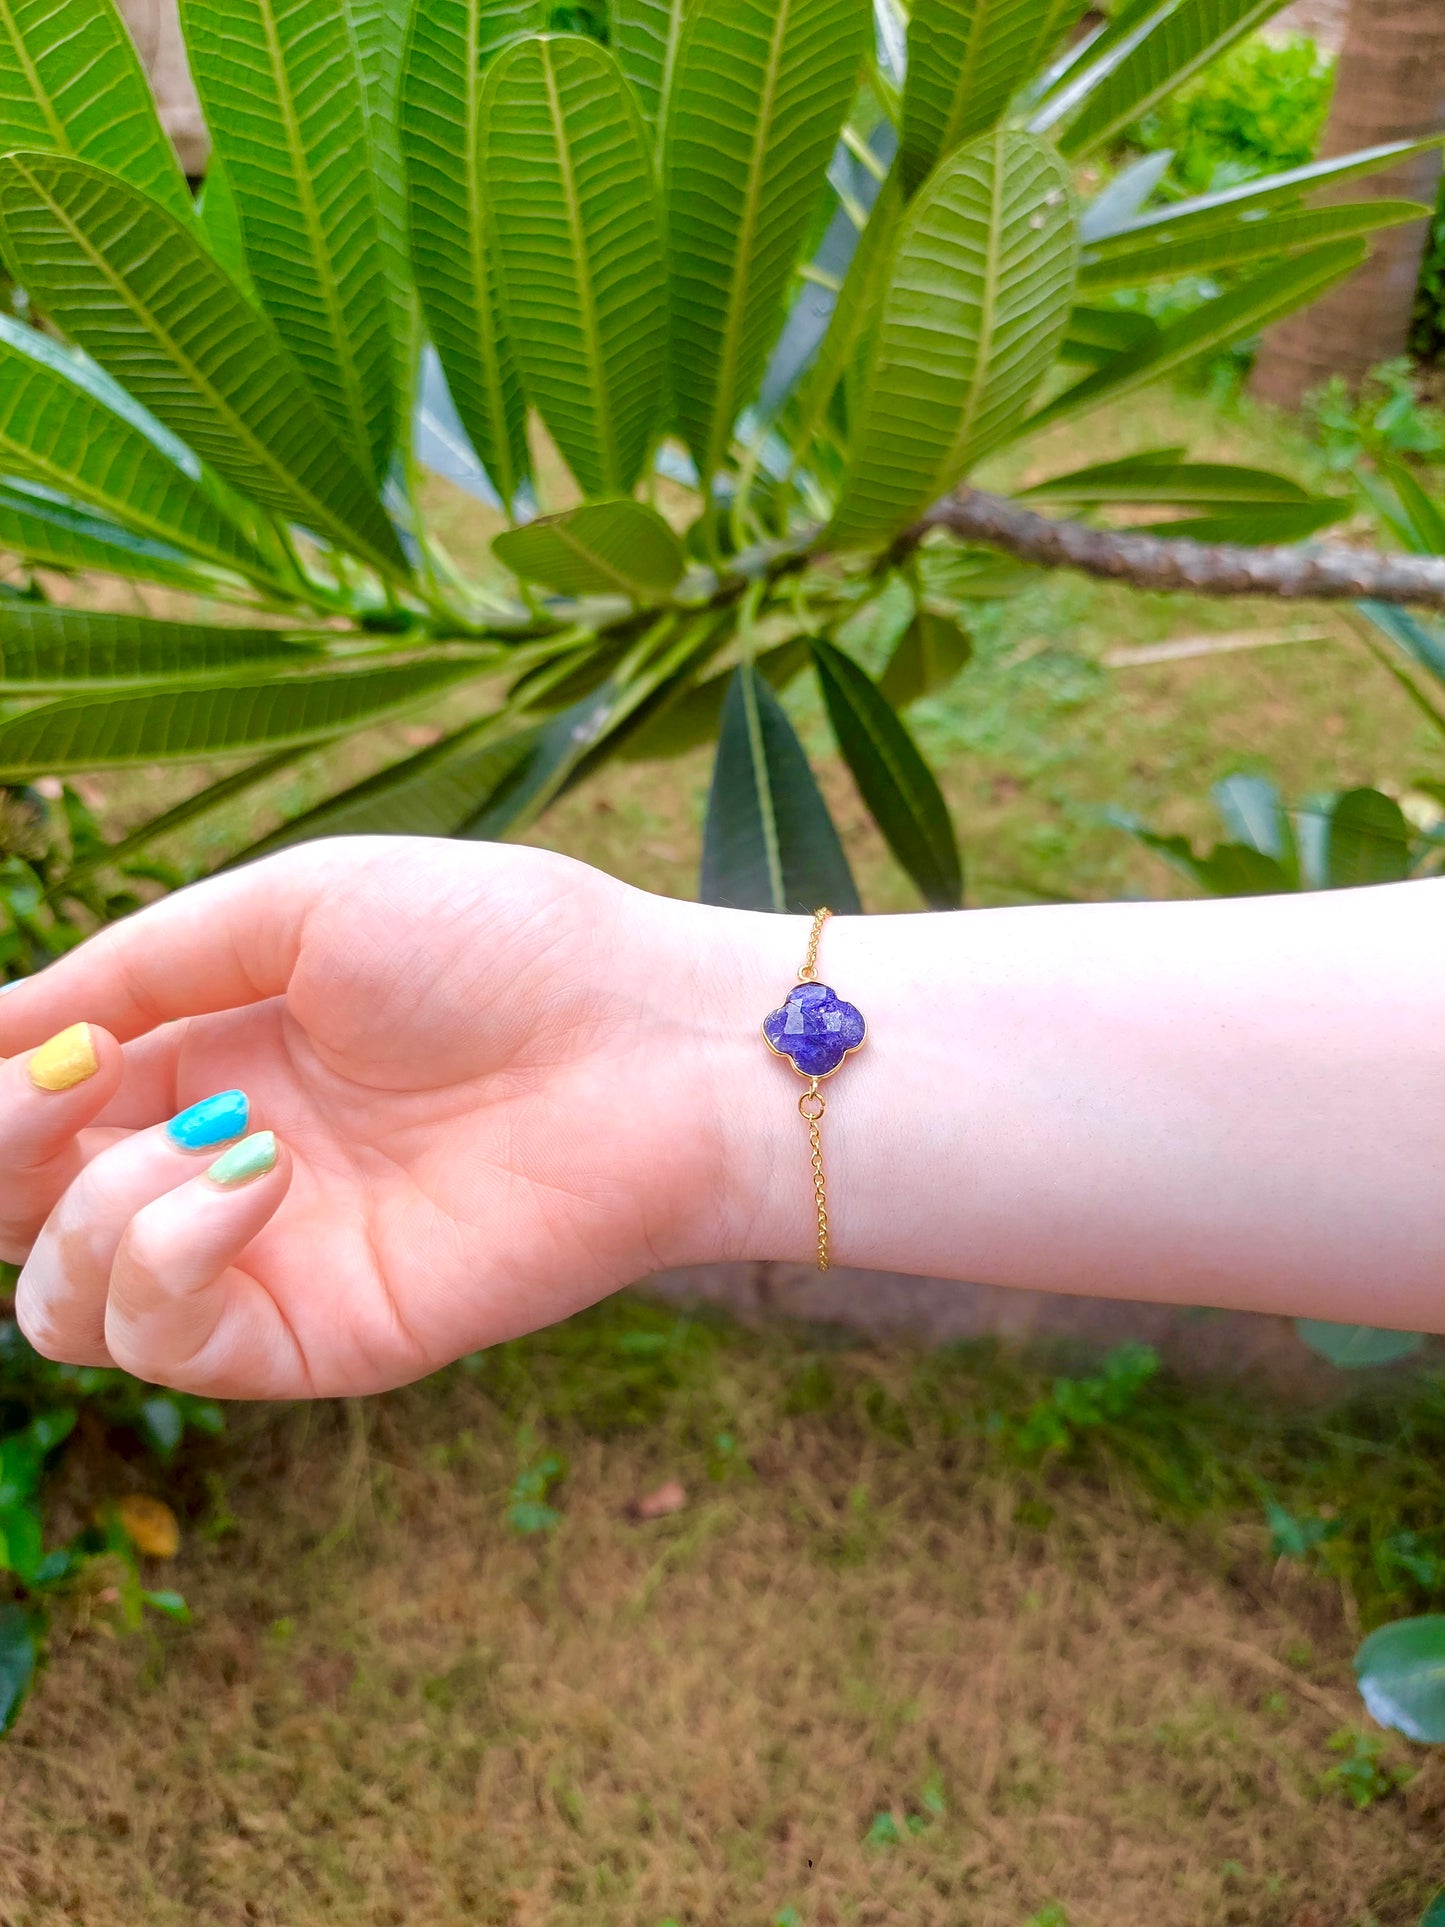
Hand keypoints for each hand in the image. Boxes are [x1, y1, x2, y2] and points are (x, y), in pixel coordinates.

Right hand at [0, 838, 797, 1397]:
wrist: (652, 1040)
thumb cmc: (503, 949)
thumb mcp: (297, 908)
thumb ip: (141, 966)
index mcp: (207, 1059)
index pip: (34, 1114)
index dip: (1, 1094)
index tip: (36, 1048)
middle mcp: (217, 1169)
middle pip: (21, 1221)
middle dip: (0, 1159)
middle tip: (60, 1091)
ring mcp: (268, 1261)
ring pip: (68, 1305)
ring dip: (87, 1211)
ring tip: (209, 1130)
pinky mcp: (323, 1337)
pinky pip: (171, 1341)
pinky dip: (167, 1256)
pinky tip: (250, 1172)